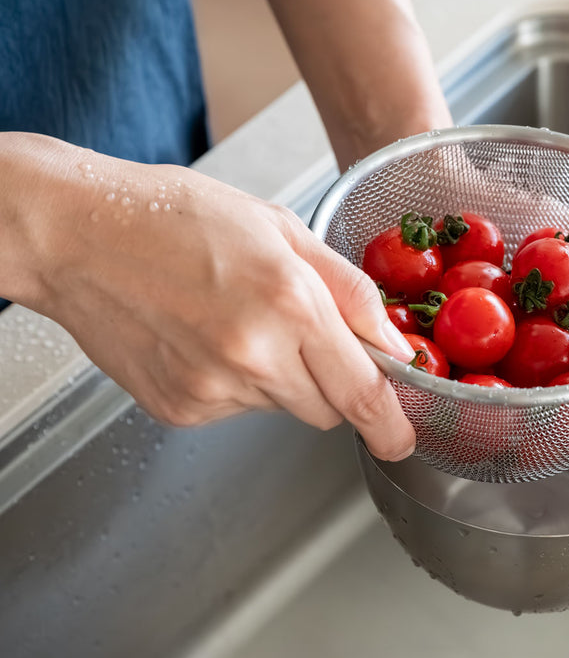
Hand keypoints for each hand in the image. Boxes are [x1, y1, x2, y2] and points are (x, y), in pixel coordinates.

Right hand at [1, 133, 415, 459]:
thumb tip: (393, 342)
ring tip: (237, 323)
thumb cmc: (176, 218)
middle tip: (299, 335)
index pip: (364, 392)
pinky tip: (206, 339)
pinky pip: (237, 410)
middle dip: (333, 384)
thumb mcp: (282, 228)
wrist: (77, 235)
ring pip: (283, 408)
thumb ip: (350, 290)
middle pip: (330, 411)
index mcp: (290, 303)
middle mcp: (254, 355)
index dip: (392, 425)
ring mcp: (213, 389)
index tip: (402, 439)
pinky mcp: (180, 409)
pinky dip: (236, 384)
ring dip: (281, 379)